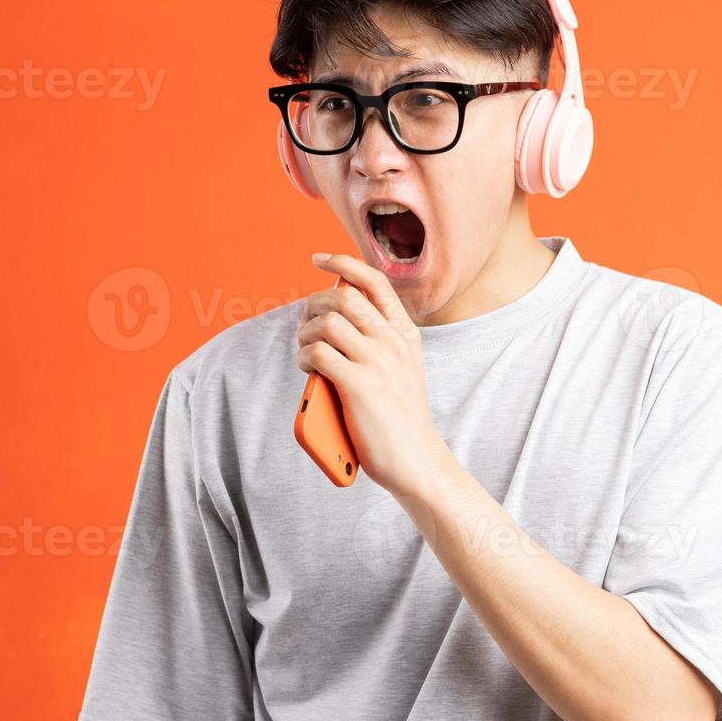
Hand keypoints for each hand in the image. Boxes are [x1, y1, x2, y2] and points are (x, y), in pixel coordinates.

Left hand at [295, 253, 450, 499]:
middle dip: (313, 305)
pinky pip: (318, 353)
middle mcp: (394, 341)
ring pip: (326, 322)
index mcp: (405, 334)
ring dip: (305, 334)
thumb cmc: (399, 418)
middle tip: (305, 324)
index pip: (375, 282)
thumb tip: (330, 318)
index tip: (319, 260)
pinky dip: (304, 358)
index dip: (344, 263)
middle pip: (342, 297)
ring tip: (305, 352)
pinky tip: (308, 371)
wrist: (417, 460)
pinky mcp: (360, 385)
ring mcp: (378, 362)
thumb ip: (376, 343)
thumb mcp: (399, 369)